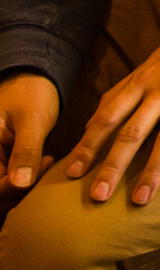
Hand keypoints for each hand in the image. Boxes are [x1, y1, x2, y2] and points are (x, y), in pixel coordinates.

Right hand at [1, 70, 58, 194]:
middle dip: (20, 189)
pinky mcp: (2, 161)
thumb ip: (26, 151)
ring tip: (46, 161)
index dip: (13, 187)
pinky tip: (44, 162)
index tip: (43, 162)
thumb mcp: (31, 120)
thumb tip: (20, 183)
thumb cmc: (31, 94)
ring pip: (4, 189)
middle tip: (46, 163)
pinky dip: (27, 179)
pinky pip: (10, 180)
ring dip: (24, 185)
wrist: (32, 80)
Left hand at [66, 0, 159, 203]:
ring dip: (153, 171)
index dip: (88, 145)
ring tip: (141, 199)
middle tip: (96, 196)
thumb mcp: (152, 63)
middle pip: (131, 131)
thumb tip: (97, 118)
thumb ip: (126, 90)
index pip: (107, 117)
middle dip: (112, 165)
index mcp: (142, 80)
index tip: (71, 172)